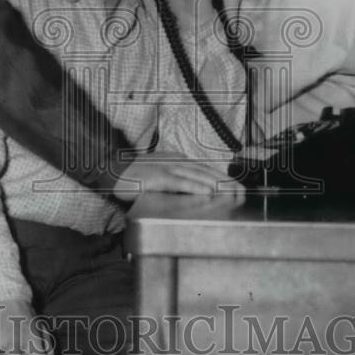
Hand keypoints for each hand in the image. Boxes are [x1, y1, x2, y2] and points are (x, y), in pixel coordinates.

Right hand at [112, 151, 242, 203]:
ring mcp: (167, 168)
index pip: (207, 169)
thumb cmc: (135, 176)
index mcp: (178, 160)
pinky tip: (208, 192)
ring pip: (198, 176)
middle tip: (242, 193)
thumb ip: (177, 180)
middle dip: (227, 182)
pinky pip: (181, 183)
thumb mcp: (160, 172)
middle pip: (207, 171)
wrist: (112, 170)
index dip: (224, 178)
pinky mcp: (158, 178)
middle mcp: (176, 162)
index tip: (239, 187)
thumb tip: (195, 190)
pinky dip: (196, 187)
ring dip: (217, 185)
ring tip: (232, 193)